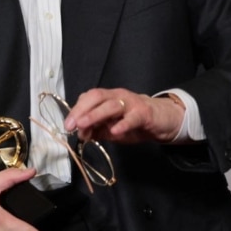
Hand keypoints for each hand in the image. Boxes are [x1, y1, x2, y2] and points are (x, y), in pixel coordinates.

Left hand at [65, 88, 184, 144]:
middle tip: (71, 125)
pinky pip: (132, 118)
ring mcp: (131, 103)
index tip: (68, 125)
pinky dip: (123, 124)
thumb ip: (96, 130)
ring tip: (84, 125)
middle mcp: (117, 96)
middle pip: (96, 97)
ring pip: (111, 105)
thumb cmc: (133, 122)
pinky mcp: (144, 113)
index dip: (76, 110)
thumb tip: (80, 134)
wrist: (162, 120)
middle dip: (81, 110)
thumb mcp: (111, 128)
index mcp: (107, 98)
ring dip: (95, 115)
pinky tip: (115, 131)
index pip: (87, 98)